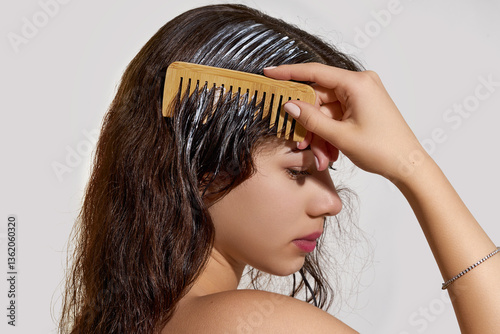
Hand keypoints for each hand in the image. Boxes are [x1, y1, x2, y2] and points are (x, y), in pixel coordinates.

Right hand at [264, 63, 426, 181]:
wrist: (408, 165)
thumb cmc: (383, 149)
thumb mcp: (340, 136)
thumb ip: (311, 119)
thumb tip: (289, 105)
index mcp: (357, 84)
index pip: (315, 72)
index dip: (289, 73)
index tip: (270, 73)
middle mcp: (359, 84)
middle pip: (319, 98)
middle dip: (309, 124)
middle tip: (302, 145)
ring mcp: (361, 96)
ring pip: (326, 112)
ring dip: (320, 135)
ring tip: (322, 157)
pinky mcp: (362, 107)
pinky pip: (336, 117)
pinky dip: (330, 134)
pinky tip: (330, 152)